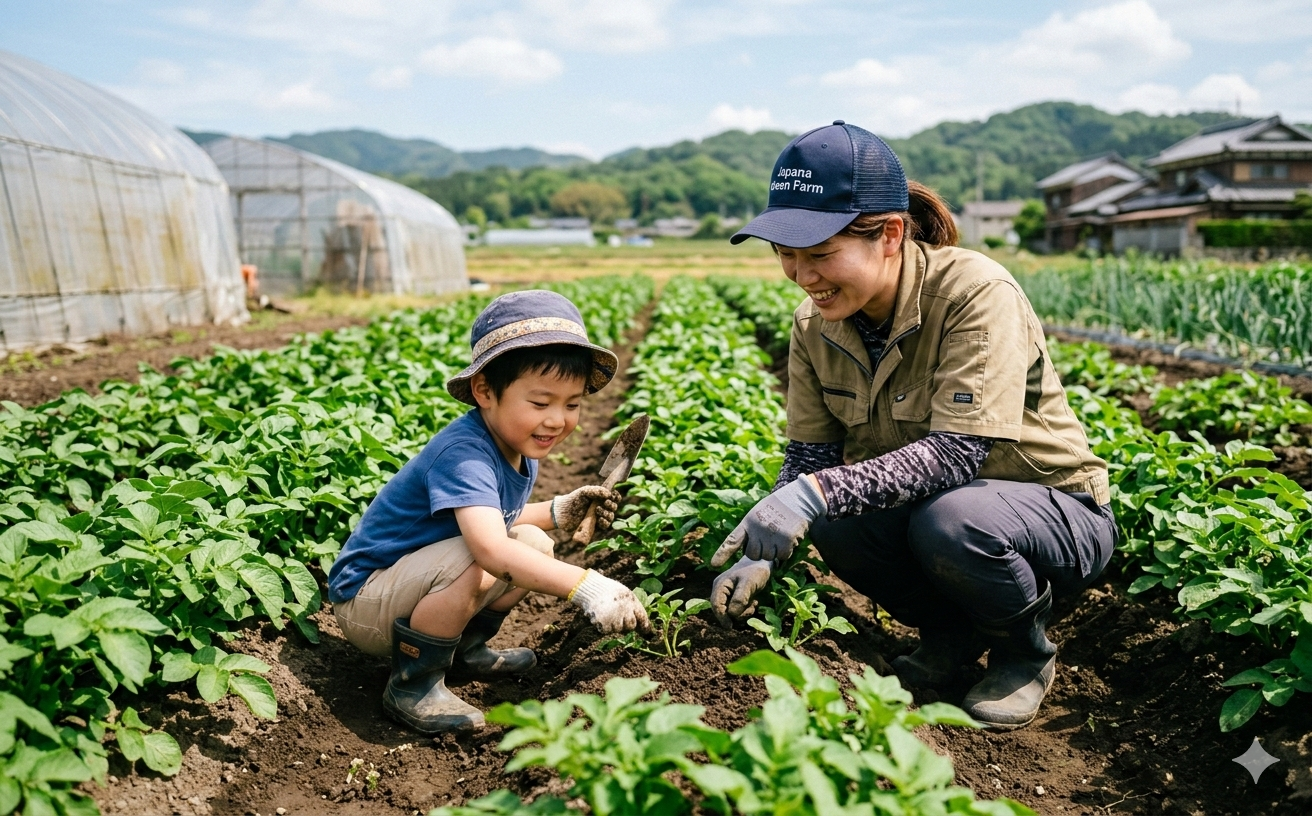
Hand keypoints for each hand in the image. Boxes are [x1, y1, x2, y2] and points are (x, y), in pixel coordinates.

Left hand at [552, 485, 620, 533]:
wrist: (563, 513)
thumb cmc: (573, 500)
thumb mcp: (584, 492)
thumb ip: (596, 490)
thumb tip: (608, 494)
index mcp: (600, 498)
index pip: (613, 497)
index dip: (616, 497)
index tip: (612, 495)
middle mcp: (602, 507)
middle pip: (613, 507)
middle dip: (611, 505)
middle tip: (605, 503)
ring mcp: (599, 517)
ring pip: (610, 517)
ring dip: (608, 514)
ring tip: (598, 511)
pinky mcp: (595, 526)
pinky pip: (605, 526)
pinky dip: (604, 522)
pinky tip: (600, 520)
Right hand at [569, 570, 652, 635]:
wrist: (589, 587)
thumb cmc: (608, 590)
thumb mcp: (624, 594)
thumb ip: (633, 606)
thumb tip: (642, 624)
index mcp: (631, 601)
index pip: (642, 617)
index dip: (645, 626)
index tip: (646, 632)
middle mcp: (624, 610)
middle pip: (631, 626)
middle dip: (627, 624)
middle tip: (619, 617)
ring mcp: (614, 617)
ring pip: (618, 629)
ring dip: (613, 625)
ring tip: (607, 613)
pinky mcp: (603, 623)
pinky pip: (606, 631)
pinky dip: (603, 626)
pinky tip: (600, 616)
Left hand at [710, 476, 827, 566]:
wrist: (797, 499)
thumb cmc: (775, 508)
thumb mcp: (757, 515)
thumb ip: (750, 531)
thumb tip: (747, 552)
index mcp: (748, 522)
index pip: (732, 540)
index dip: (722, 553)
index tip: (714, 564)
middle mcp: (758, 529)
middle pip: (752, 555)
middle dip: (759, 551)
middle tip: (768, 538)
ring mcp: (771, 535)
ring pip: (768, 557)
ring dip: (774, 551)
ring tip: (778, 535)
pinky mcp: (786, 540)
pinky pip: (782, 557)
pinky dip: (786, 551)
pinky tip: (788, 538)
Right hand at [711, 557, 772, 627]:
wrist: (764, 562)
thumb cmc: (755, 571)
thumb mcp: (748, 583)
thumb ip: (739, 599)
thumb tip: (732, 614)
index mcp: (720, 585)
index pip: (716, 605)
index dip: (722, 618)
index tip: (730, 627)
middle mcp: (721, 590)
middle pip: (722, 610)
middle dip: (736, 614)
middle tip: (750, 609)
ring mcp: (728, 594)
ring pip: (730, 612)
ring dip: (742, 612)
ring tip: (753, 604)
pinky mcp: (735, 597)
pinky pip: (737, 609)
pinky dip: (745, 610)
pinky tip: (753, 602)